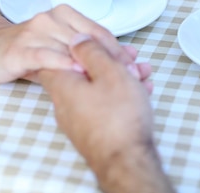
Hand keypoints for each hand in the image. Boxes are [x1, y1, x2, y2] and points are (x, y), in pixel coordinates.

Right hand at [0, 4, 135, 83]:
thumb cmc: (29, 50)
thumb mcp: (63, 49)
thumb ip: (93, 53)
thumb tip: (132, 59)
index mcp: (65, 15)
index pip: (99, 32)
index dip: (120, 50)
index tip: (137, 67)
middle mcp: (51, 19)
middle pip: (88, 40)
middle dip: (112, 60)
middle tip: (131, 77)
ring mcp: (34, 32)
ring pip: (70, 48)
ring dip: (92, 65)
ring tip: (111, 81)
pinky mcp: (19, 49)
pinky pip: (44, 56)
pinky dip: (62, 64)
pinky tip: (77, 73)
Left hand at [39, 35, 173, 192]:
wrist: (126, 162)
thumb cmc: (118, 117)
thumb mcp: (109, 72)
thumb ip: (91, 51)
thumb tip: (77, 38)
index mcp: (62, 83)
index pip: (57, 55)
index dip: (77, 44)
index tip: (96, 41)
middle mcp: (64, 102)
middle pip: (82, 70)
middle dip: (108, 60)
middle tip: (129, 58)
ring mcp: (77, 119)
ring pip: (97, 87)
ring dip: (119, 77)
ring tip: (142, 74)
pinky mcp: (92, 130)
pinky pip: (103, 104)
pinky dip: (119, 94)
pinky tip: (140, 91)